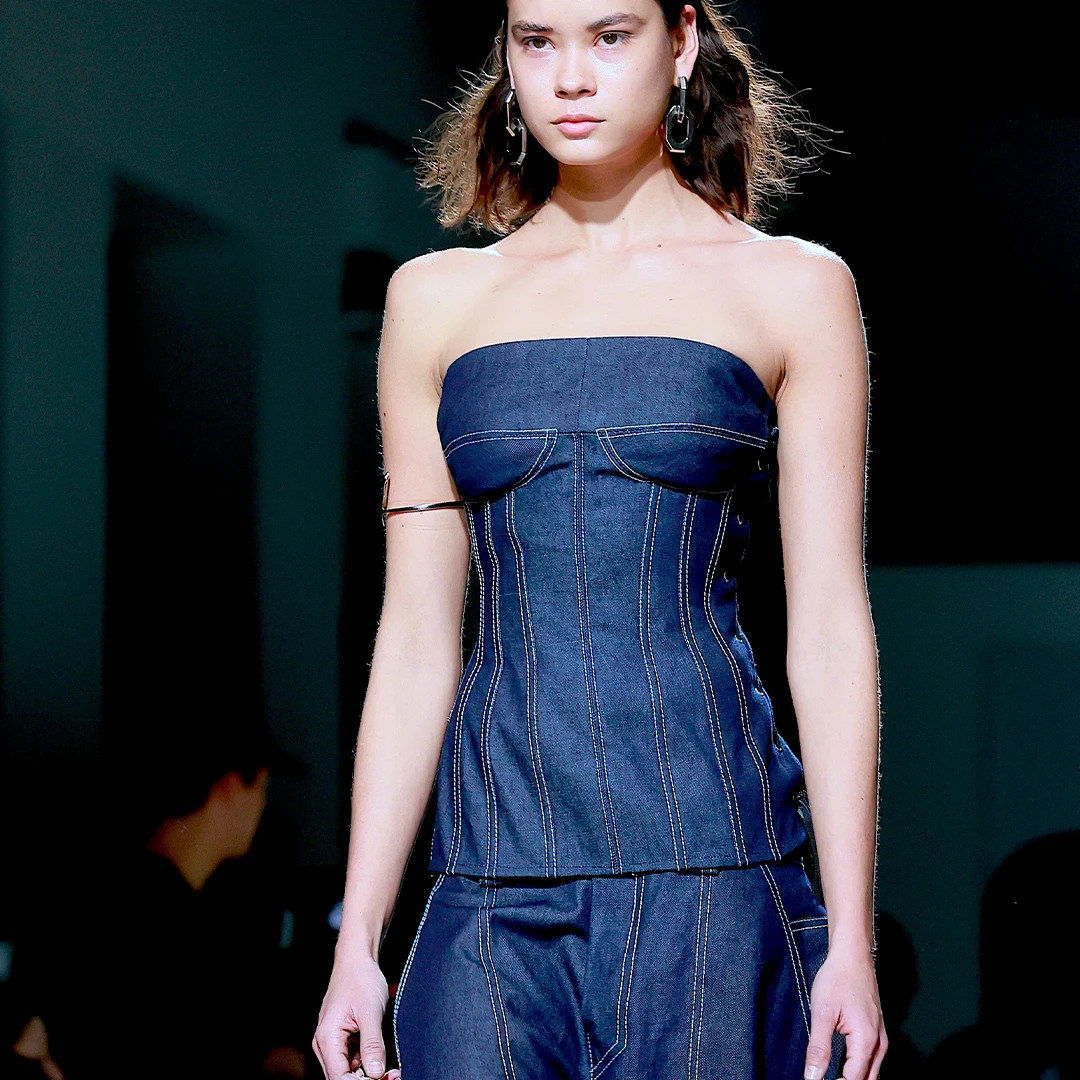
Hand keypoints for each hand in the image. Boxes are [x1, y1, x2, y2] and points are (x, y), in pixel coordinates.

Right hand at [313, 952, 401, 1079]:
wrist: (357, 959)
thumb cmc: (360, 978)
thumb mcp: (371, 1011)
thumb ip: (372, 1044)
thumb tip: (376, 1073)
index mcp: (327, 1038)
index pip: (339, 1078)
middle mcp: (325, 1044)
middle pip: (343, 1077)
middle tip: (394, 1076)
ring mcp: (333, 1042)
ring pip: (349, 1071)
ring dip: (369, 1075)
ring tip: (393, 1072)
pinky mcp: (343, 1039)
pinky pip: (353, 1060)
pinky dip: (367, 1064)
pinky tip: (383, 1061)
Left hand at [803, 946, 886, 1079]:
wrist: (853, 956)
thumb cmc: (838, 978)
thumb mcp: (822, 1012)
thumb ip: (818, 1048)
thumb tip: (812, 1076)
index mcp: (866, 1040)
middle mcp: (880, 1044)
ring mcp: (882, 1039)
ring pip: (872, 1074)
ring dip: (854, 1079)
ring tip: (832, 1078)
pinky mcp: (878, 1034)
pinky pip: (873, 1063)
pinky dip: (860, 1071)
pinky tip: (844, 1070)